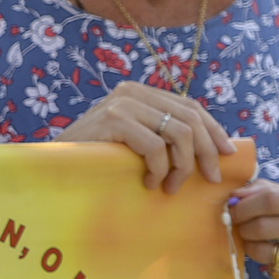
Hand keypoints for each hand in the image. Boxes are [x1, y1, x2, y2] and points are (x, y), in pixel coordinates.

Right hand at [58, 80, 232, 192]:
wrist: (50, 167)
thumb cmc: (91, 161)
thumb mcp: (131, 142)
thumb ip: (159, 135)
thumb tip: (210, 149)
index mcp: (140, 92)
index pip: (189, 106)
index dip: (213, 130)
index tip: (228, 154)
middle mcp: (132, 91)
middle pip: (189, 118)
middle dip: (206, 152)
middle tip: (209, 179)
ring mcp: (122, 103)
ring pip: (178, 133)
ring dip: (182, 166)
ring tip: (171, 187)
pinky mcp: (113, 120)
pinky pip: (155, 147)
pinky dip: (159, 170)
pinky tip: (148, 183)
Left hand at [229, 182, 278, 278]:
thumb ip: (274, 192)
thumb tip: (236, 193)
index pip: (270, 200)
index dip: (243, 206)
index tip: (234, 210)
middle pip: (263, 226)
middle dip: (244, 228)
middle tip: (242, 229)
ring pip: (266, 253)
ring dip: (253, 249)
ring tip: (259, 245)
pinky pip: (278, 272)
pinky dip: (272, 266)